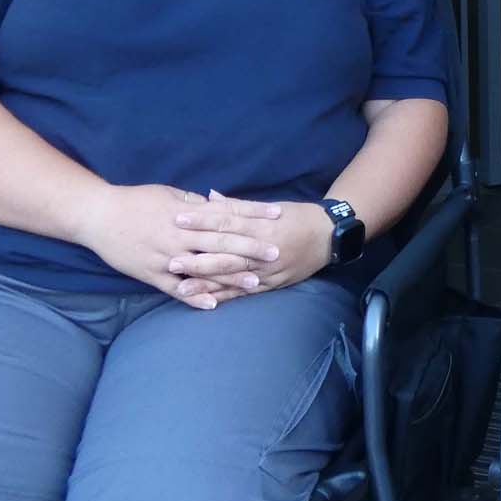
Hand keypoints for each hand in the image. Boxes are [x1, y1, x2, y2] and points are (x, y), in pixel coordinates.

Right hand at [78, 185, 284, 308]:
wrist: (98, 216)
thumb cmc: (134, 200)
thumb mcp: (167, 194)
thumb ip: (193, 202)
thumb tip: (216, 203)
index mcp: (186, 212)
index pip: (227, 213)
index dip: (253, 214)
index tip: (277, 215)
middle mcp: (179, 235)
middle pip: (221, 242)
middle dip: (250, 248)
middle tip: (276, 253)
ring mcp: (165, 256)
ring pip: (203, 268)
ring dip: (229, 276)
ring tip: (254, 283)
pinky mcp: (151, 273)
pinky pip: (176, 288)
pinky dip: (194, 297)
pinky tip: (214, 305)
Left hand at [165, 192, 332, 298]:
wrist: (329, 236)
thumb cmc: (296, 217)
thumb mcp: (269, 207)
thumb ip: (237, 206)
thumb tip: (208, 198)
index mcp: (261, 225)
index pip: (226, 222)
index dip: (201, 221)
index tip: (178, 220)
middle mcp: (263, 249)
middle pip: (226, 254)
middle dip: (198, 259)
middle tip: (171, 261)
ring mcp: (267, 270)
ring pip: (233, 277)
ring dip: (207, 283)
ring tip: (181, 288)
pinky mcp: (272, 284)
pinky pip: (245, 293)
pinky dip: (226, 297)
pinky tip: (207, 302)